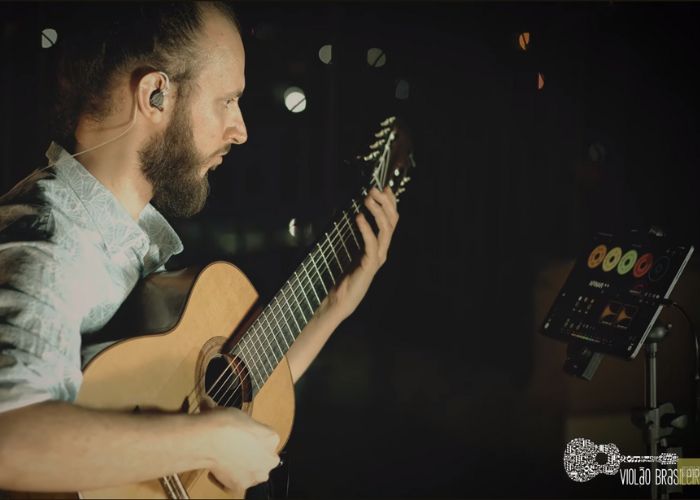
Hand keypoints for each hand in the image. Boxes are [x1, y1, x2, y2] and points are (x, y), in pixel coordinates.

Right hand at [203, 407, 279, 491]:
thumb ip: (243, 423)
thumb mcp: (239, 414)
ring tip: (228, 459)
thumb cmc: (223, 424)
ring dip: (244, 468)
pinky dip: (229, 478)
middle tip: (237, 449)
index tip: (245, 437)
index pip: (267, 439)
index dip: (254, 437)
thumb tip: (233, 420)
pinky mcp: (241, 486)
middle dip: (253, 455)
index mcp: (272, 438)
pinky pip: (237, 483)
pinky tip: (220, 468)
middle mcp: (268, 458)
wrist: (209, 439)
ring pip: (254, 473)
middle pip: (265, 458)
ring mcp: (256, 474)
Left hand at [325, 186, 398, 320]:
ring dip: (377, 212)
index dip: (390, 203)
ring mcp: (378, 257)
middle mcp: (383, 250)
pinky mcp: (370, 265)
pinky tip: (359, 217)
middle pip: (392, 222)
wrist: (342, 299)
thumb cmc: (346, 276)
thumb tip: (360, 216)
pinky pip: (371, 243)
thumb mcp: (355, 251)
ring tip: (367, 199)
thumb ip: (360, 236)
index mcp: (381, 246)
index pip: (392, 220)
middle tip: (373, 190)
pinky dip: (366, 228)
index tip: (384, 187)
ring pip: (386, 229)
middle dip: (385, 203)